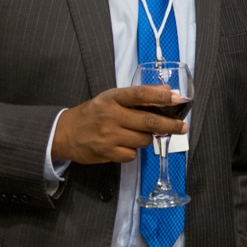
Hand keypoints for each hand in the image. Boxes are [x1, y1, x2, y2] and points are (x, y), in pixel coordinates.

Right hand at [51, 86, 186, 163]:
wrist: (65, 133)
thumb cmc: (93, 114)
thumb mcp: (112, 98)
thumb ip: (138, 95)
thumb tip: (166, 91)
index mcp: (113, 98)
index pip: (140, 94)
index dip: (160, 96)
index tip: (176, 98)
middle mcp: (111, 115)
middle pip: (149, 121)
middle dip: (170, 125)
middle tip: (182, 127)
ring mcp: (108, 135)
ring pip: (143, 140)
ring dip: (147, 138)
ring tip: (139, 133)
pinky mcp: (106, 152)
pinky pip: (132, 154)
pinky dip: (133, 151)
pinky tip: (125, 144)